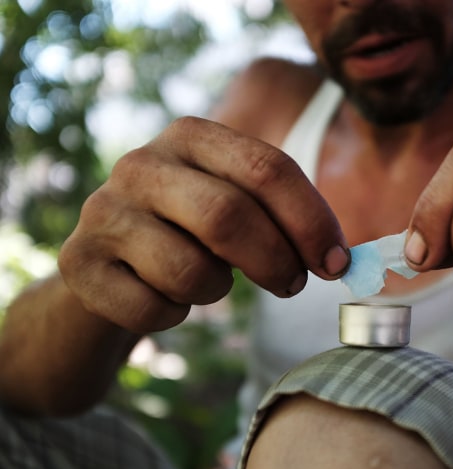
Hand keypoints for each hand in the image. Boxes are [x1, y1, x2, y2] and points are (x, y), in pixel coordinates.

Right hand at [59, 117, 348, 333]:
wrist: (109, 263)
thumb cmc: (190, 231)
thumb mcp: (234, 202)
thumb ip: (282, 215)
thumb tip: (340, 258)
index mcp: (191, 136)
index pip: (268, 168)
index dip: (311, 220)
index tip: (336, 262)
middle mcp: (142, 163)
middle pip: (229, 216)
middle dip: (276, 261)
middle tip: (292, 284)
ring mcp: (103, 211)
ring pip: (190, 271)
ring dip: (217, 292)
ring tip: (210, 282)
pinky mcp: (79, 263)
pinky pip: (152, 309)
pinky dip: (174, 315)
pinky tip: (165, 297)